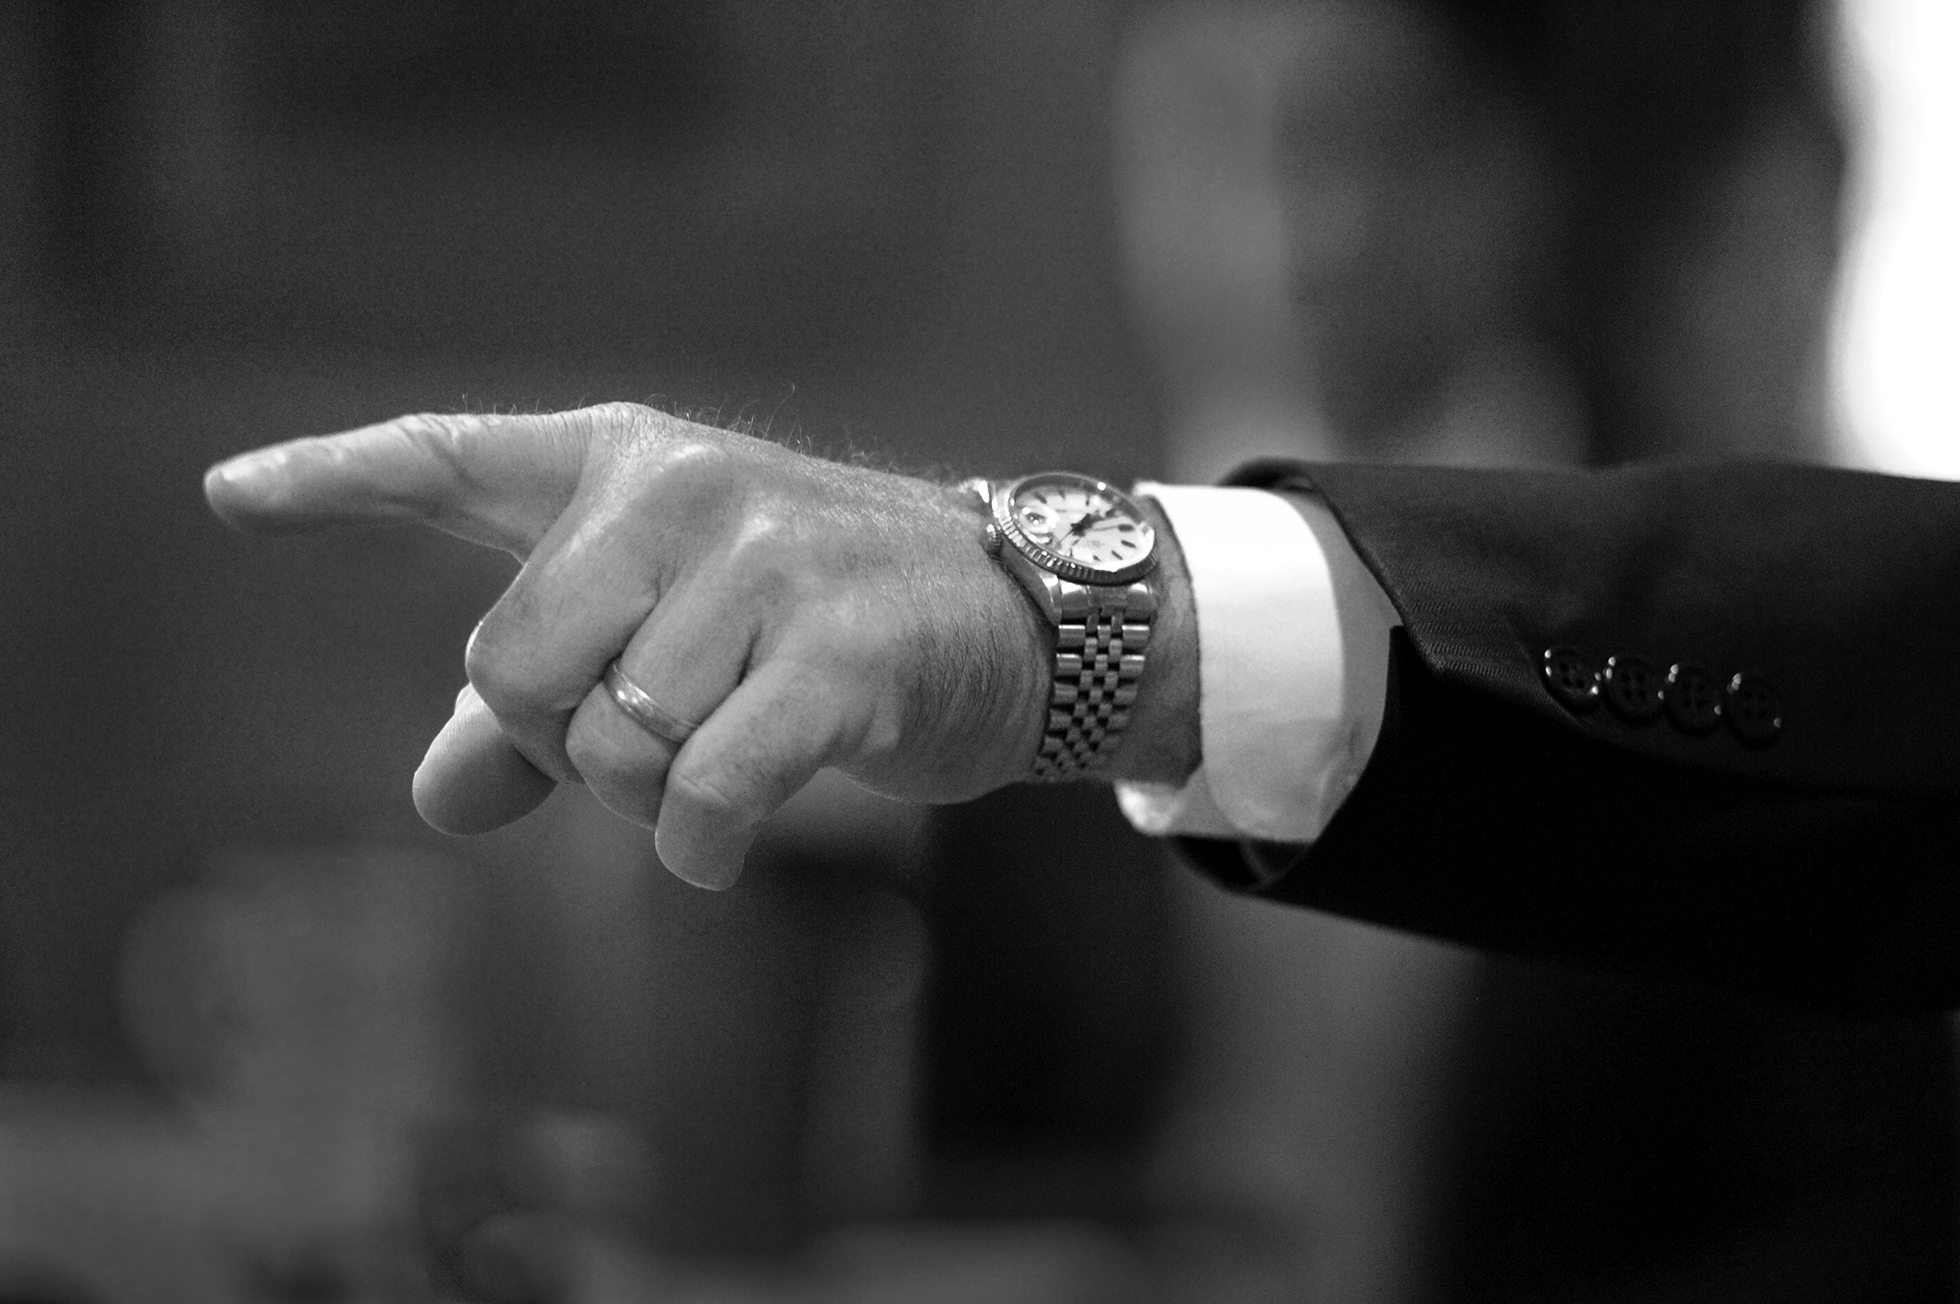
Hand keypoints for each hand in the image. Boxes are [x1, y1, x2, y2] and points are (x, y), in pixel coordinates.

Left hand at [204, 404, 1196, 887]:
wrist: (1010, 615)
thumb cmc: (815, 622)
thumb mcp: (669, 638)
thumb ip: (539, 711)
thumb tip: (437, 802)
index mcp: (624, 467)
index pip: (456, 460)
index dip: (335, 478)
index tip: (229, 499)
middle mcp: (681, 491)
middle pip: (515, 668)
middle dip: (562, 744)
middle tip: (649, 738)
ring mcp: (763, 562)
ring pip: (610, 741)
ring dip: (647, 795)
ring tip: (726, 750)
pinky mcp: (837, 651)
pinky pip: (701, 790)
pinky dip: (695, 843)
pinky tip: (717, 839)